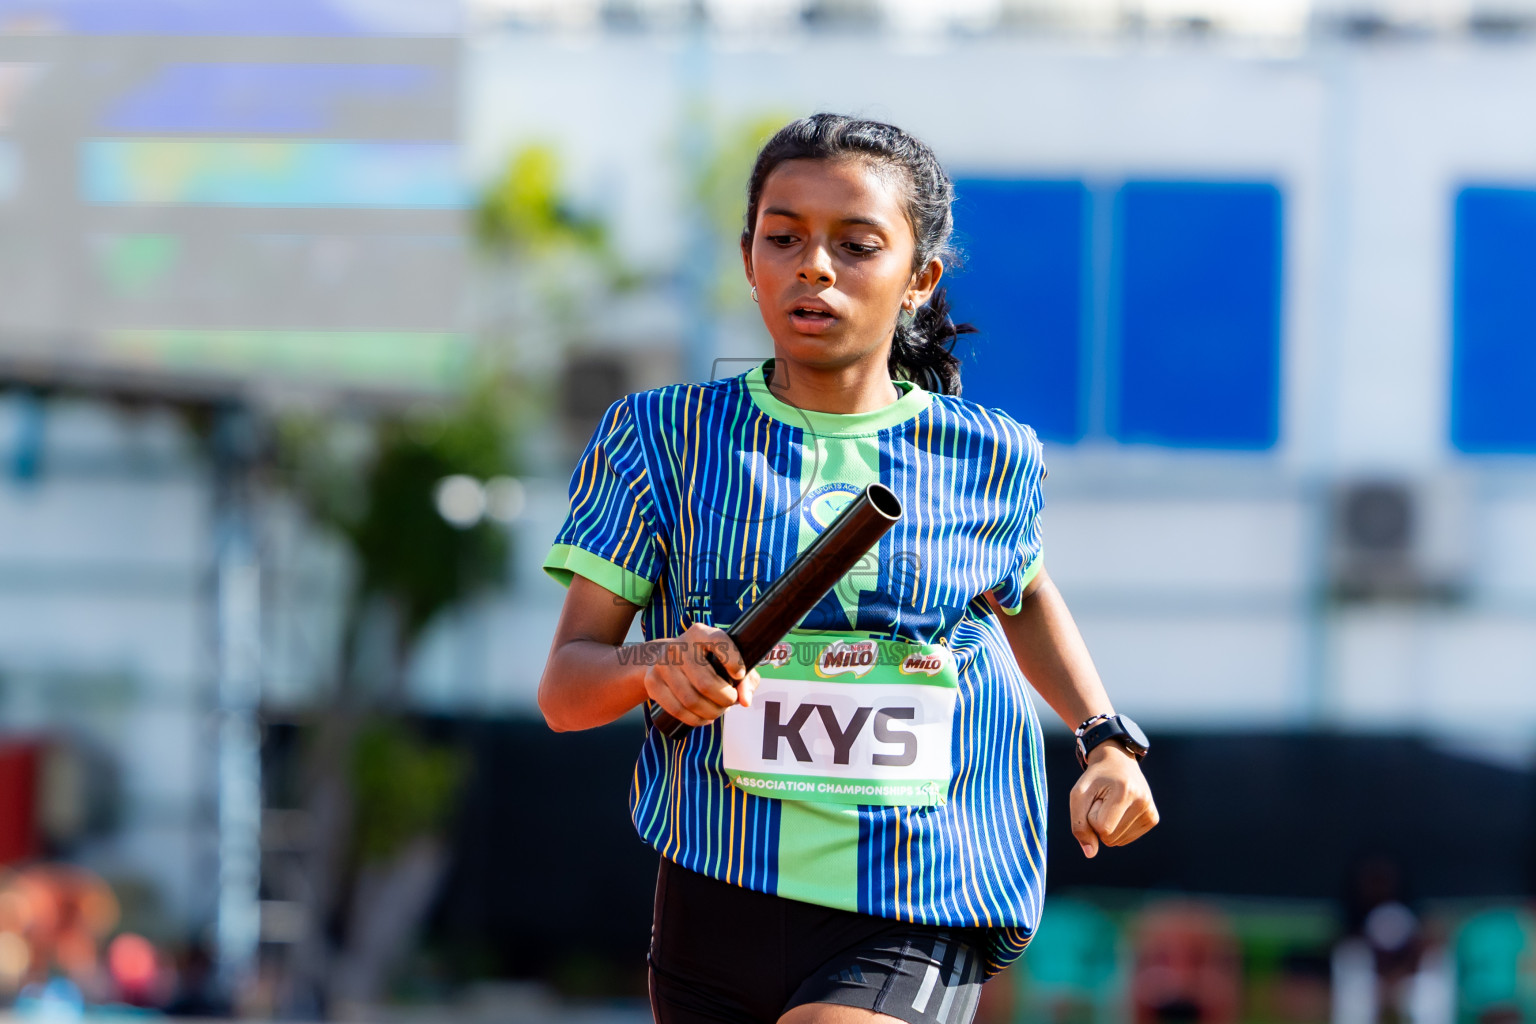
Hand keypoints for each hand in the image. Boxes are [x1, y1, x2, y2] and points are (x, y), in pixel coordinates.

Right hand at [642, 623, 760, 727]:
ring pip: (691, 700)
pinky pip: (677, 710)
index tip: (739, 675)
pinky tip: (704, 718)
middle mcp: (679, 646)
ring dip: (711, 712)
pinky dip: (695, 720)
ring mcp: (662, 664)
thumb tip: (745, 701)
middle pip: (706, 683)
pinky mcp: (653, 682)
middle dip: (724, 699)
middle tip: (730, 701)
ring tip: (718, 711)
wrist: (661, 658)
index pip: (719, 642)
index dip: (733, 661)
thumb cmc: (702, 660)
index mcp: (700, 633)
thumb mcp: (725, 660)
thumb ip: (745, 677)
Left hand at [1070, 743, 1158, 857]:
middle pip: (1110, 837)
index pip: (1102, 828)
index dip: (1091, 816)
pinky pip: (1126, 839)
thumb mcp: (1078, 795)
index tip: (1096, 798)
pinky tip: (1121, 809)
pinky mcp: (1153, 818)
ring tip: (1112, 803)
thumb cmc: (1095, 779)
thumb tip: (1090, 853)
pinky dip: (1117, 828)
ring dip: (1108, 825)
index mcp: (1125, 791)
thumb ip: (1079, 825)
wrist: (1117, 762)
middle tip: (1104, 799)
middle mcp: (1143, 801)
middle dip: (1099, 821)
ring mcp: (1151, 810)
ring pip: (1117, 841)